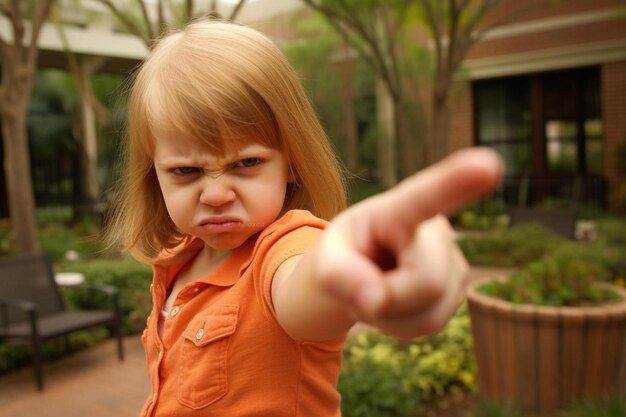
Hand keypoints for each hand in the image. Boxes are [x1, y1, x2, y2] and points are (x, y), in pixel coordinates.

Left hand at [315, 147, 502, 337]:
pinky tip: (394, 303)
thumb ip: (338, 276)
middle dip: (388, 300)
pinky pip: (428, 324)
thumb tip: (374, 301)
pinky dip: (400, 325)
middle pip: (426, 283)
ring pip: (427, 312)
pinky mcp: (459, 287)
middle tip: (362, 287)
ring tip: (378, 290)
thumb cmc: (343, 256)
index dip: (457, 183)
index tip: (487, 165)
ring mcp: (454, 260)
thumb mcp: (326, 261)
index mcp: (397, 210)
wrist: (360, 271)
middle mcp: (435, 229)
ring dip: (390, 316)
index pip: (427, 197)